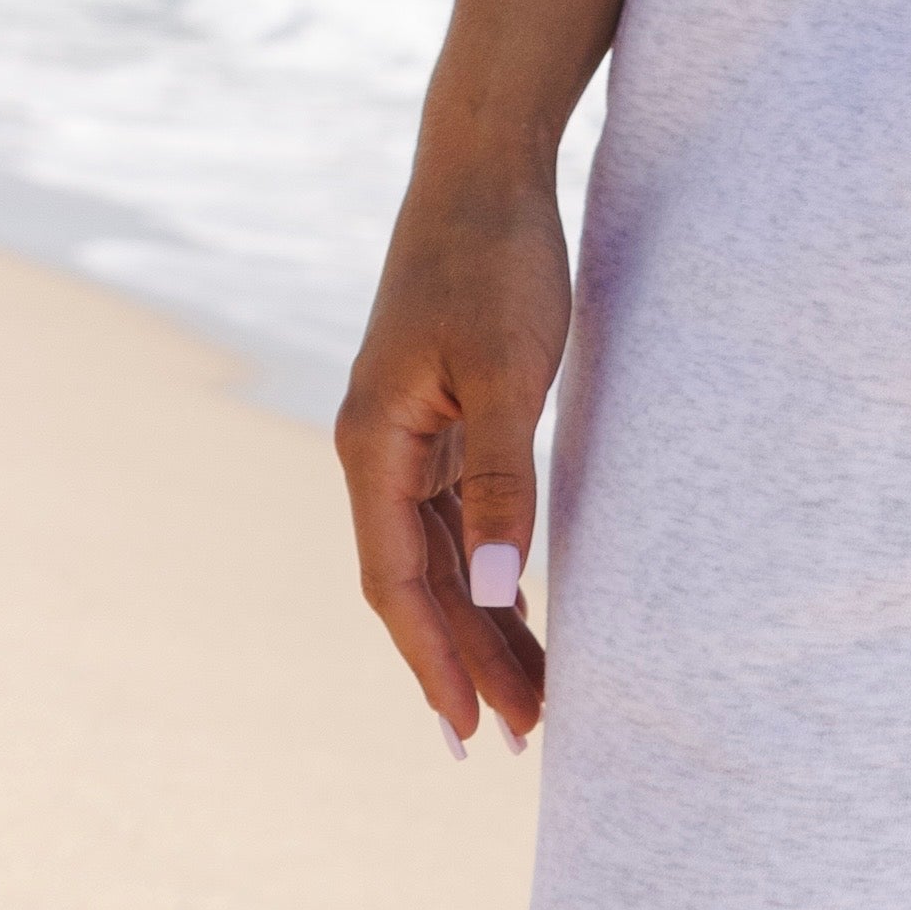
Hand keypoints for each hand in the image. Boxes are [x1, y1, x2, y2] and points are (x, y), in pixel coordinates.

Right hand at [335, 166, 570, 750]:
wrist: (486, 167)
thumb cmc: (494, 260)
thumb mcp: (506, 374)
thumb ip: (502, 483)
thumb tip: (491, 591)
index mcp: (374, 445)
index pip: (397, 584)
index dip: (434, 662)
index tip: (471, 733)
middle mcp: (378, 449)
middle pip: (419, 585)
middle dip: (468, 664)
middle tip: (523, 742)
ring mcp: (409, 435)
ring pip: (442, 559)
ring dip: (484, 629)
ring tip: (535, 701)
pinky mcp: (444, 418)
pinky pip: (460, 522)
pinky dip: (490, 574)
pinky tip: (522, 616)